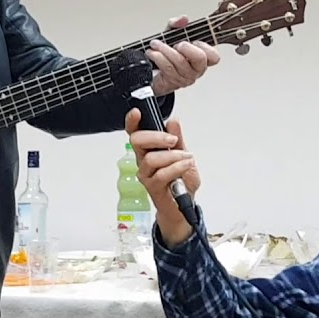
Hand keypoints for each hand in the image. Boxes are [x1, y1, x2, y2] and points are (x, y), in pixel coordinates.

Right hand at [125, 108, 199, 245]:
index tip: (137, 113)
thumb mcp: (184, 155)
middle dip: (156, 136)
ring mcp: (146, 174)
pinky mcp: (152, 187)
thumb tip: (173, 122)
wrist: (185, 204)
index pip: (135, 132)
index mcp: (149, 149)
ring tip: (186, 158)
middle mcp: (143, 160)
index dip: (132, 121)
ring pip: (151, 158)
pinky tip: (186, 166)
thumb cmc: (181, 180)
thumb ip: (178, 139)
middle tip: (172, 140)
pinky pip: (161, 174)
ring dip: (172, 156)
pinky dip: (176, 167)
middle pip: (137, 141)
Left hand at [148, 15, 220, 96]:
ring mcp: (186, 77)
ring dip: (165, 50)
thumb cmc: (167, 54)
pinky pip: (167, 68)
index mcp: (202, 58)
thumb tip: (183, 19)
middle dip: (186, 47)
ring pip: (180, 62)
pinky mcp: (174, 83)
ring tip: (155, 44)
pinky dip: (158, 57)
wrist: (151, 73)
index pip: (214, 57)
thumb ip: (177, 25)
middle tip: (177, 44)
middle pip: (200, 58)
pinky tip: (152, 53)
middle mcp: (196, 69)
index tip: (194, 40)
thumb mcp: (172, 36)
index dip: (206, 47)